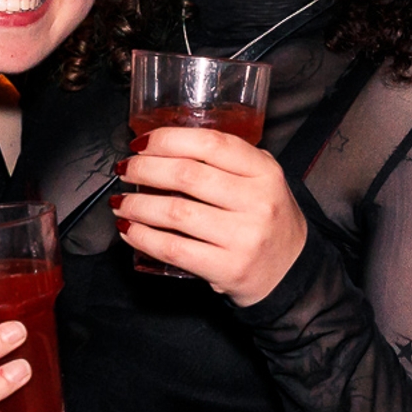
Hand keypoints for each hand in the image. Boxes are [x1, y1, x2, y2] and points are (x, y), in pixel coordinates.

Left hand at [111, 126, 307, 305]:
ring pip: (175, 213)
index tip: (142, 143)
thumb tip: (165, 146)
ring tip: (121, 202)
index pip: (212, 144)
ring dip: (138, 205)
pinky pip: (174, 249)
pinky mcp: (228, 268)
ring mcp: (244, 237)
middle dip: (145, 170)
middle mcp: (258, 202)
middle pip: (187, 176)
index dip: (169, 140)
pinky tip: (130, 230)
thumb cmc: (267, 220)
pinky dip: (144, 238)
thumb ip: (227, 162)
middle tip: (125, 170)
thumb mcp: (262, 181)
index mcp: (265, 172)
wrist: (290, 272)